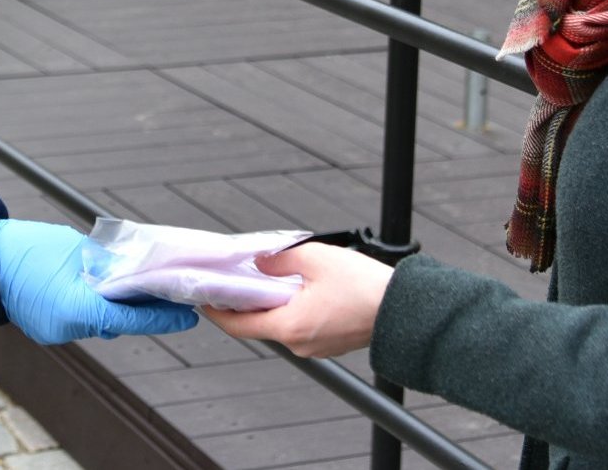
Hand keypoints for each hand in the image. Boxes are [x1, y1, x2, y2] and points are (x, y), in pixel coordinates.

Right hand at [0, 219, 197, 344]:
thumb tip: (134, 272)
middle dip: (144, 310)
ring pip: (102, 323)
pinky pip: (84, 321)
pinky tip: (109, 292)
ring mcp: (57, 331)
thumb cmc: (26, 248)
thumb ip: (107, 265)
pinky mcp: (49, 328)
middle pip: (118, 323)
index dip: (161, 317)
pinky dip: (98, 308)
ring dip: (120, 307)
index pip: (129, 318)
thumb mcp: (75, 250)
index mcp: (75, 308)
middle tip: (173, 296)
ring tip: (146, 290)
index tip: (186, 316)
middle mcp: (68, 328)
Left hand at [204, 244, 394, 358]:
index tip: (203, 298)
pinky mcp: (328, 344)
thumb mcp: (315, 259)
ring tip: (267, 278)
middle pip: (259, 325)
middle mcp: (299, 344)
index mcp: (290, 326)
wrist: (404, 309)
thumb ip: (279, 260)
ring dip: (270, 304)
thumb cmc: (364, 286)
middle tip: (233, 280)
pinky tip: (294, 290)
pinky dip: (290, 310)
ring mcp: (314, 347)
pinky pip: (299, 327)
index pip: (239, 326)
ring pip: (280, 324)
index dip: (217, 312)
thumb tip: (258, 263)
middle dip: (245, 303)